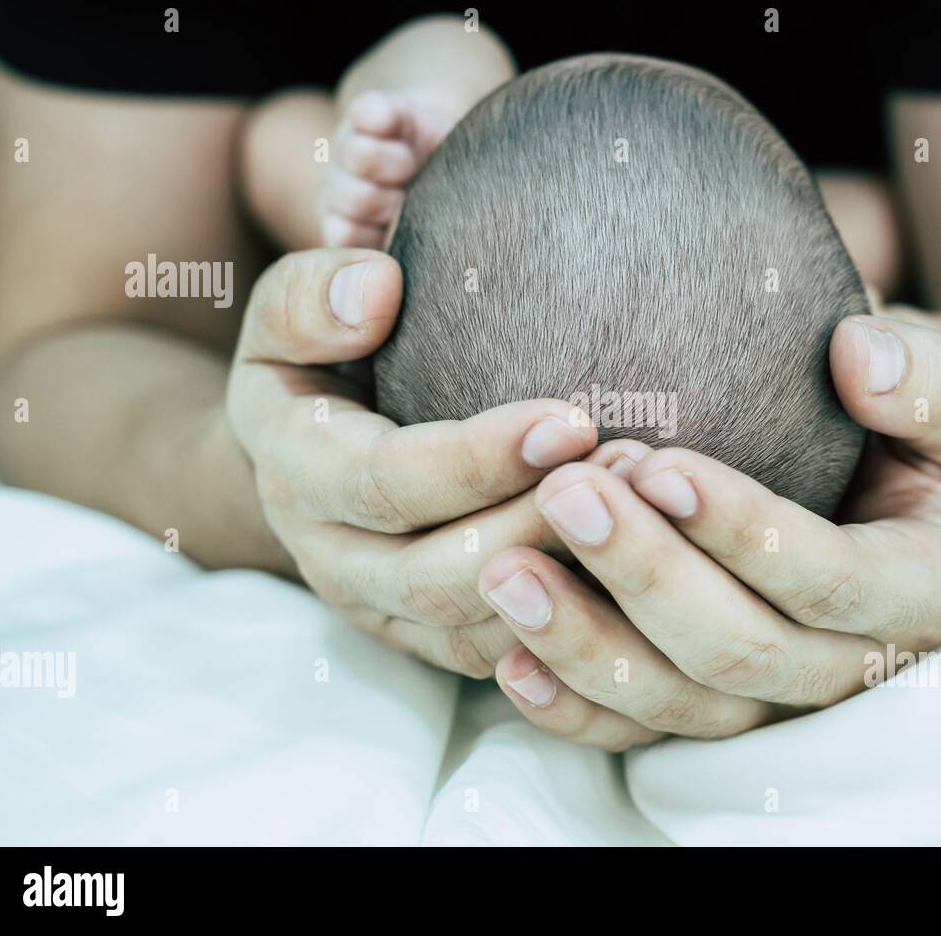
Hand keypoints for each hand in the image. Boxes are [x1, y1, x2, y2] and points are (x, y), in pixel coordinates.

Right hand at [226, 248, 612, 676]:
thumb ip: (310, 297)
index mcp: (296, 474)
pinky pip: (507, 653)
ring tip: (651, 512)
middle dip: (541, 525)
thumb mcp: (288, 316)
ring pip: (482, 626)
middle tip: (629, 469)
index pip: (387, 482)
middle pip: (440, 573)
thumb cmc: (318, 360)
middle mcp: (334, 559)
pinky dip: (572, 623)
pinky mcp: (432, 639)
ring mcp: (384, 611)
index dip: (477, 460)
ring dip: (570, 577)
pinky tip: (638, 571)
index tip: (569, 422)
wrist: (309, 453)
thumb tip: (375, 287)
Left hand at [477, 315, 940, 748]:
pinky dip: (572, 708)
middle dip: (646, 576)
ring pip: (678, 705)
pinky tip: (508, 662)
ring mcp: (771, 705)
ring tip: (506, 574)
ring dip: (587, 645)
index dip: (743, 530)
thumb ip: (924, 379)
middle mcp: (845, 667)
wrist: (881, 504)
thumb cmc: (903, 438)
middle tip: (564, 496)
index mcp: (916, 593)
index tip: (656, 465)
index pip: (829, 578)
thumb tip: (860, 355)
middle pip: (740, 651)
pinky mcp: (710, 715)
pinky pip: (636, 733)